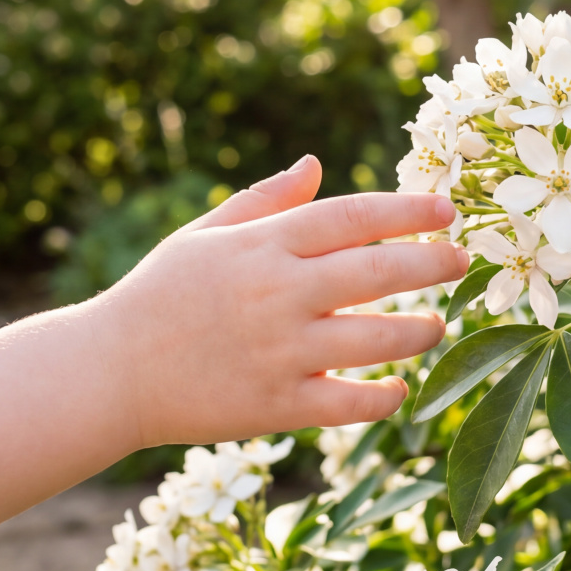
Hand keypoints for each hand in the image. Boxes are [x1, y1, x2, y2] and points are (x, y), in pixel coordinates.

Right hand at [93, 156, 466, 447]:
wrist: (107, 374)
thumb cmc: (159, 297)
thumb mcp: (204, 236)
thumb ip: (265, 201)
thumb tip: (317, 164)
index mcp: (262, 246)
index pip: (353, 215)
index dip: (408, 209)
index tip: (447, 209)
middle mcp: (278, 293)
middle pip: (379, 270)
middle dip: (433, 263)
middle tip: (463, 260)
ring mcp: (281, 352)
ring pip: (377, 339)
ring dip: (420, 331)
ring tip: (436, 325)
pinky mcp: (277, 406)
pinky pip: (350, 403)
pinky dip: (384, 397)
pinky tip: (399, 388)